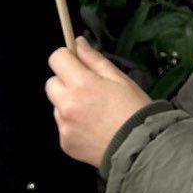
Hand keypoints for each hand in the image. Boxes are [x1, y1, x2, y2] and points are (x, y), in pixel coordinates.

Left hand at [46, 38, 151, 165]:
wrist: (141, 148)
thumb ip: (95, 60)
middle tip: (88, 90)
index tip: (77, 63)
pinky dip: (73, 124)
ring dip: (69, 104)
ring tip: (93, 112)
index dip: (67, 58)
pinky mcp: (65, 142)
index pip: (56, 59)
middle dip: (65, 82)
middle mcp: (67, 104)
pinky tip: (92, 128)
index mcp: (81, 84)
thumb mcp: (120, 79)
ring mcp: (64, 125)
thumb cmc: (134, 110)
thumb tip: (78, 43)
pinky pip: (63, 126)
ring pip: (56, 105)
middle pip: (51, 83)